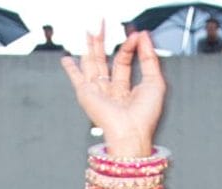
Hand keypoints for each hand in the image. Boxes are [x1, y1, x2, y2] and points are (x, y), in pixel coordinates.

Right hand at [61, 28, 164, 159]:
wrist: (130, 131)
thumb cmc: (144, 116)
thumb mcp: (155, 81)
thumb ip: (149, 57)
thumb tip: (143, 36)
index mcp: (126, 91)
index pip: (124, 61)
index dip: (129, 46)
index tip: (136, 34)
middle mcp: (111, 92)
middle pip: (105, 61)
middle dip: (103, 42)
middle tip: (101, 23)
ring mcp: (98, 93)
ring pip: (92, 64)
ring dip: (91, 46)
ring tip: (90, 29)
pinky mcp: (87, 94)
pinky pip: (77, 79)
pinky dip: (71, 69)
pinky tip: (67, 59)